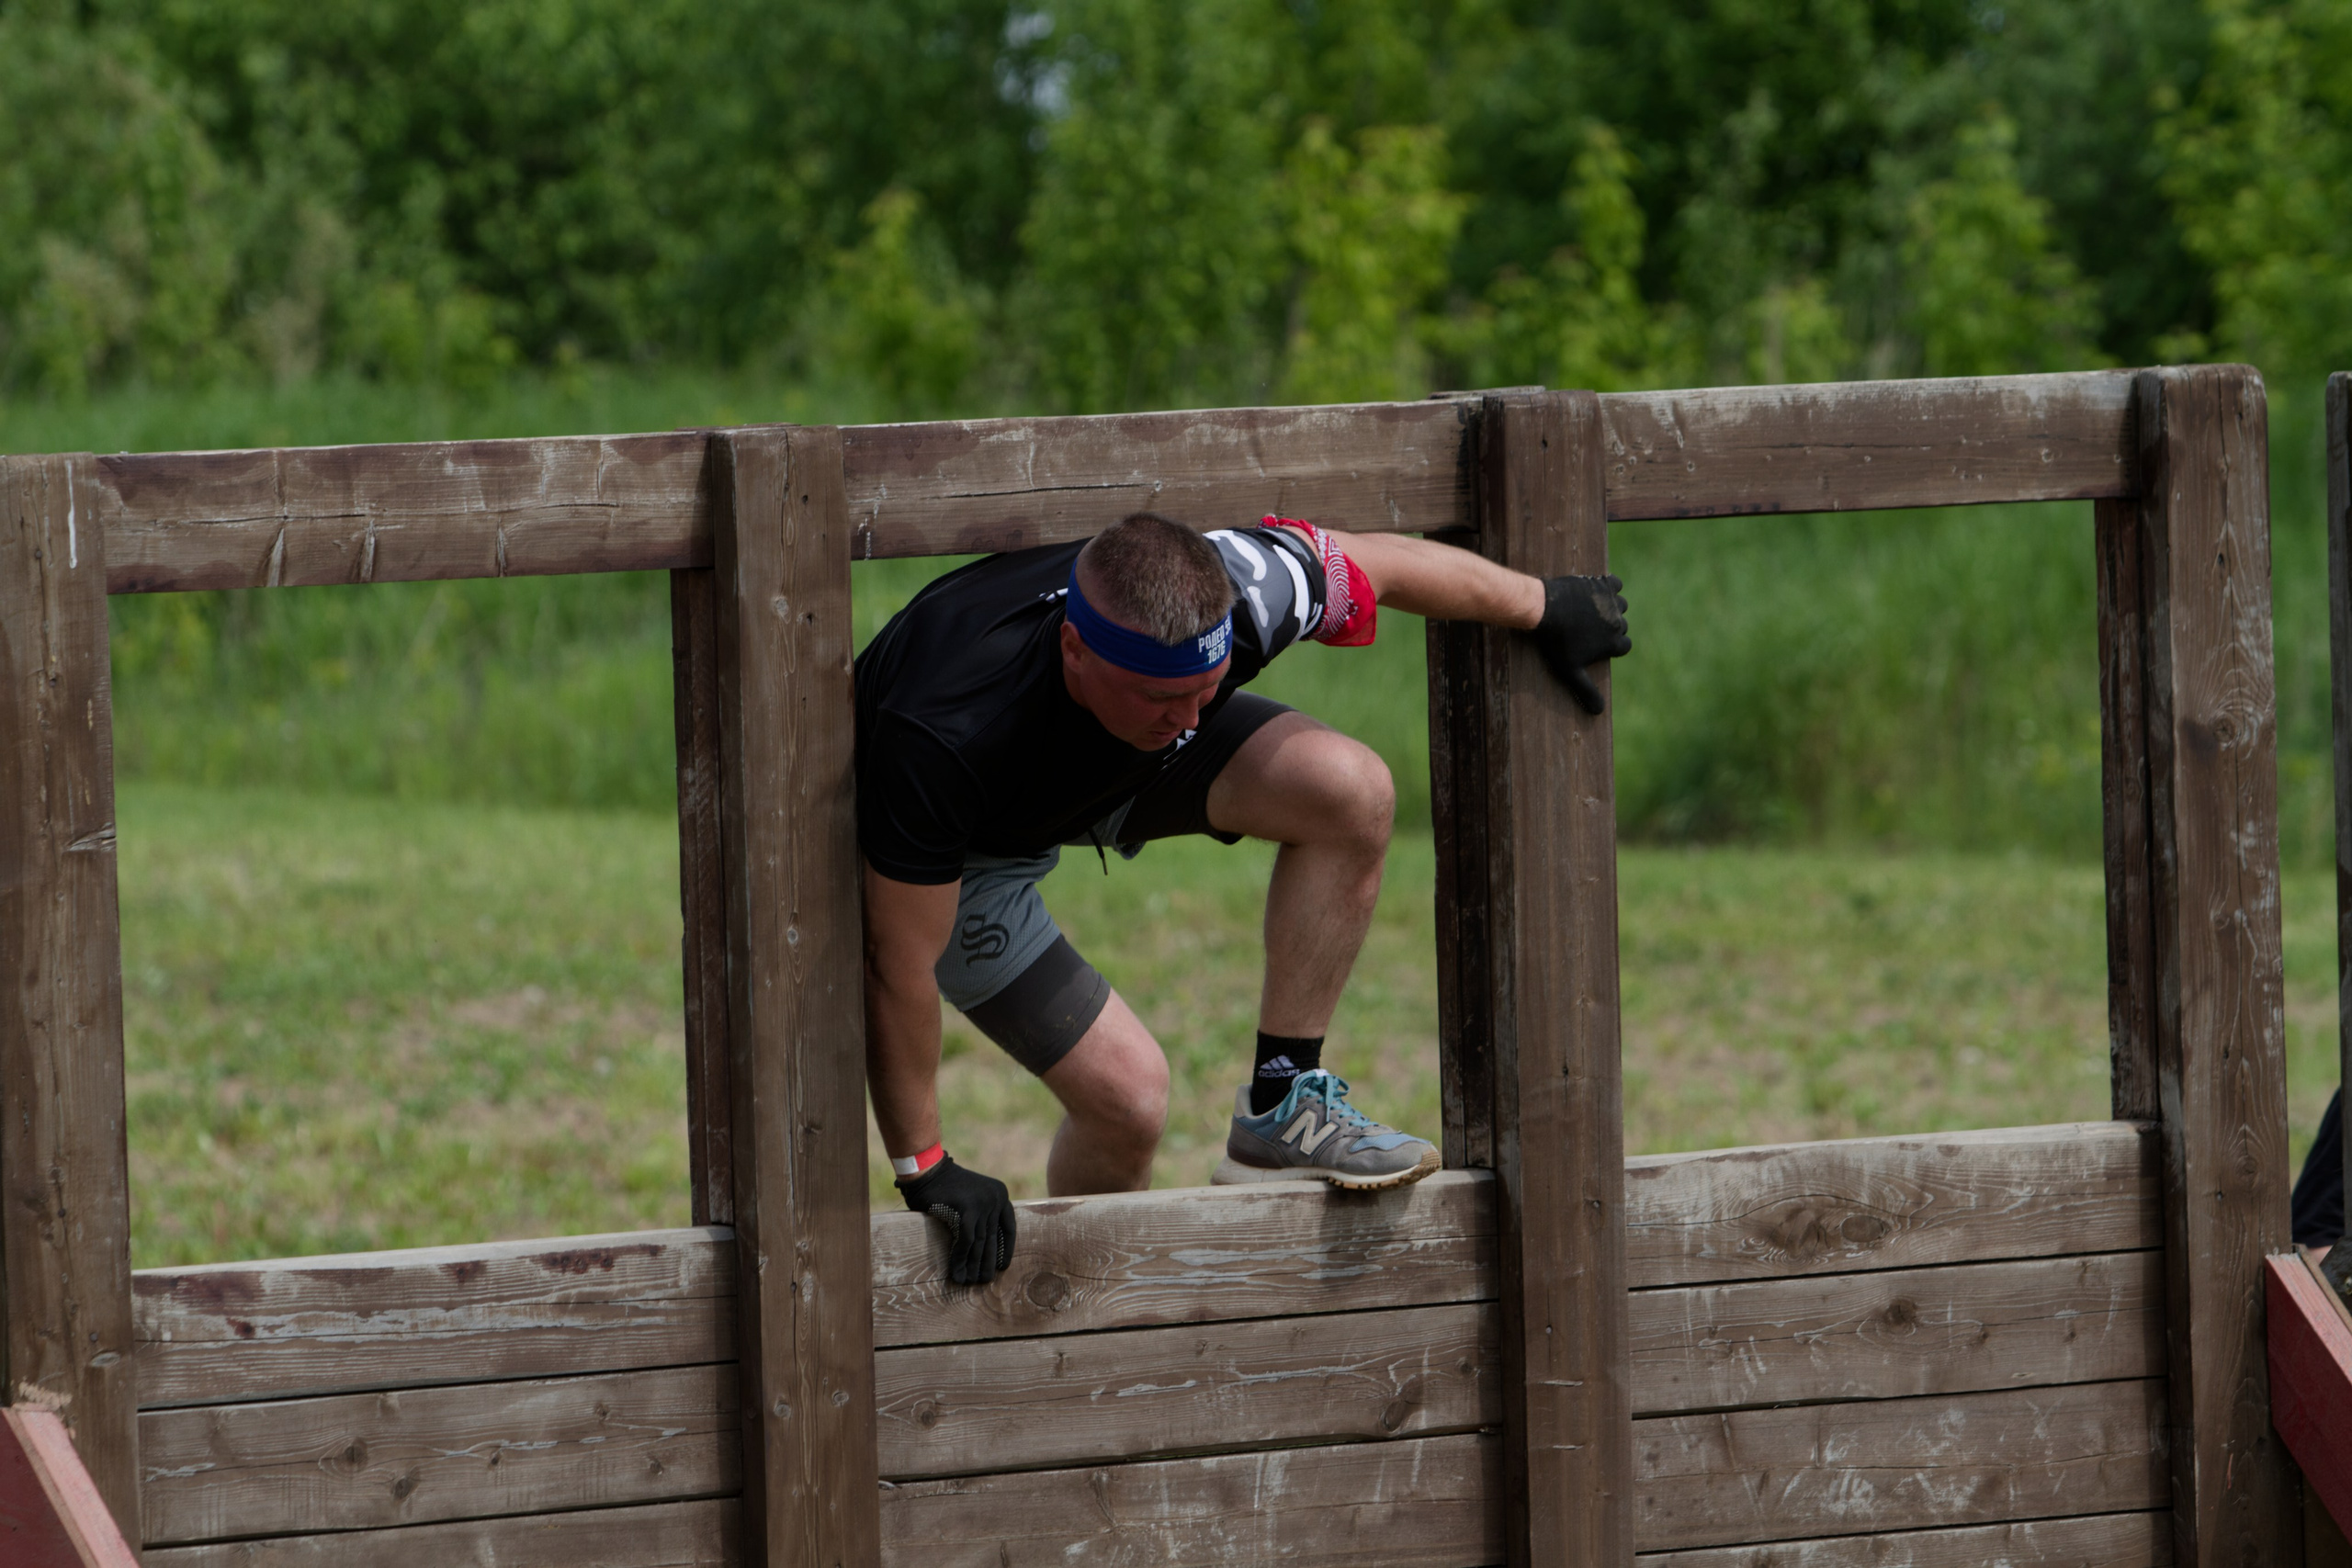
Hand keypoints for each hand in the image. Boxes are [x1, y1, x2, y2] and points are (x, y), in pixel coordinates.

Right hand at [899, 1156, 1015, 1284]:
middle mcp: (996, 1198)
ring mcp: (984, 1202)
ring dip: (972, 1264)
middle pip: (993, 1238)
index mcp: (1000, 1194)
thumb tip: (983, 1250)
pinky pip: (966, 1239)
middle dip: (986, 1262)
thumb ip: (980, 1218)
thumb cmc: (944, 1188)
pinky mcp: (969, 1208)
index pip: (1008, 1227)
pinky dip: (960, 1257)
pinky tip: (956, 1270)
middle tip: (982, 1281)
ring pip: (979, 1242)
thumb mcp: (970, 1201)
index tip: (1002, 1266)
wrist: (927, 1170)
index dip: (1006, 1249)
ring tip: (967, 1281)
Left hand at [1529, 573, 1630, 713]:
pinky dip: (1609, 587)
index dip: (1610, 647)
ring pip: (1620, 605)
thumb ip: (1586, 691)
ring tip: (1591, 611)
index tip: (1594, 645)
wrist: (1544, 610)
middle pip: (1622, 625)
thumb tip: (1599, 712)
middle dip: (1609, 628)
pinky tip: (1596, 592)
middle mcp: (1619, 621)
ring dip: (1610, 607)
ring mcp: (1612, 602)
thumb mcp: (1570, 671)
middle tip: (1587, 629)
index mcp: (1615, 642)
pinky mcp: (1603, 583)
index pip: (1624, 646)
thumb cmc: (1556, 643)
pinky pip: (1615, 584)